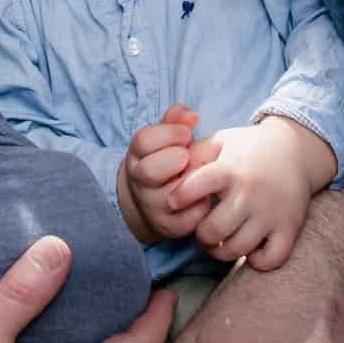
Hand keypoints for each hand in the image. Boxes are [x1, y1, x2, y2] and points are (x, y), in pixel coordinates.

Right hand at [117, 104, 218, 244]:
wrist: (151, 200)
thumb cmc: (166, 160)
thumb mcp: (165, 137)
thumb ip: (176, 120)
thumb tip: (192, 115)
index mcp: (137, 156)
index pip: (144, 141)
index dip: (168, 133)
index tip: (187, 133)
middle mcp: (139, 183)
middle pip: (150, 171)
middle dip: (177, 159)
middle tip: (192, 156)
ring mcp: (152, 207)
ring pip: (172, 197)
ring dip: (193, 183)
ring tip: (203, 174)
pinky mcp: (169, 227)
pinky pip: (190, 218)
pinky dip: (203, 205)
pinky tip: (206, 194)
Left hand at [168, 116, 333, 270]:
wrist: (296, 150)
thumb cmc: (248, 148)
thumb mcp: (220, 141)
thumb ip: (194, 155)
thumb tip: (172, 173)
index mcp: (230, 169)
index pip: (198, 186)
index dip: (181, 197)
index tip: (174, 202)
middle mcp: (250, 193)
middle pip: (214, 229)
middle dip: (201, 235)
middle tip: (201, 231)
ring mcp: (271, 213)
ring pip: (238, 249)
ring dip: (221, 251)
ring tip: (217, 243)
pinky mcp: (289, 228)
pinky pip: (270, 259)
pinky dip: (256, 260)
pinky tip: (249, 249)